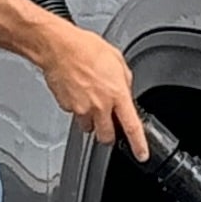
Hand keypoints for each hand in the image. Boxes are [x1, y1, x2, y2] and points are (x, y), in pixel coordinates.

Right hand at [32, 22, 148, 159]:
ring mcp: (81, 108)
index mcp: (117, 94)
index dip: (138, 145)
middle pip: (106, 137)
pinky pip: (75, 114)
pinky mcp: (66, 107)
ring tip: (90, 101)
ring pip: (88, 127)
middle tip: (109, 125)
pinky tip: (78, 91)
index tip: (141, 154)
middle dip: (109, 135)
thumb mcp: (117, 60)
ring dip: (92, 121)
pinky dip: (77, 108)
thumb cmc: (86, 48)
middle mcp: (100, 105)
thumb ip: (124, 81)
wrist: (59, 47)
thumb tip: (124, 89)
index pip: (131, 127)